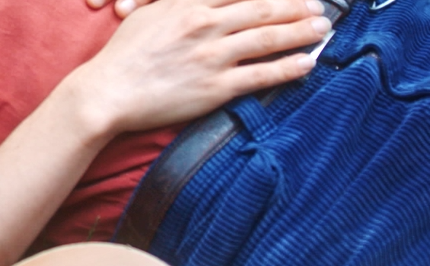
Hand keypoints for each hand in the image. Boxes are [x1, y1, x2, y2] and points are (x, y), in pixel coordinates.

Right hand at [65, 0, 329, 133]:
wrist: (107, 93)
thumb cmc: (123, 56)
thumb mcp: (149, 14)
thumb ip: (177, 1)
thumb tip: (197, 0)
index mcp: (189, 5)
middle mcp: (205, 24)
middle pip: (262, 8)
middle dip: (295, 6)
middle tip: (319, 6)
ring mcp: (212, 56)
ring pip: (268, 38)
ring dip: (300, 31)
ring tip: (322, 28)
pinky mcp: (215, 88)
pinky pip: (261, 74)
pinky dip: (288, 67)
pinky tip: (307, 62)